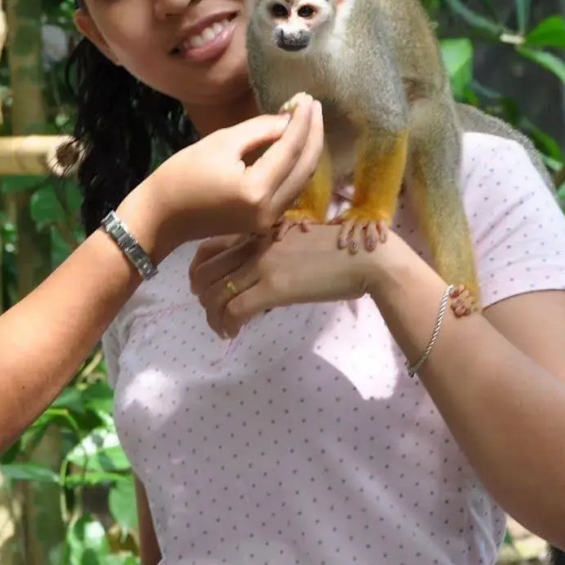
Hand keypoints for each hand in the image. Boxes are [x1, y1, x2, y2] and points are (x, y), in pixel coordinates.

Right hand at [121, 98, 323, 258]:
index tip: (308, 99)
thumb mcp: (221, 142)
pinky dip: (296, 168)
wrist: (161, 217)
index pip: (291, 150)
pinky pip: (290, 191)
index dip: (302, 122)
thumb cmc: (182, 175)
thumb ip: (259, 130)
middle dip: (313, 135)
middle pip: (304, 168)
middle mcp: (269, 210)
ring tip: (309, 122)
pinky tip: (296, 147)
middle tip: (314, 107)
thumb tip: (287, 120)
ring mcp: (268, 221)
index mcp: (256, 190)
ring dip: (308, 151)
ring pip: (301, 181)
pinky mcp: (263, 223)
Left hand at [188, 222, 416, 337]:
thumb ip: (274, 249)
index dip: (197, 271)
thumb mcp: (298, 240)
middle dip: (202, 298)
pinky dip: (228, 324)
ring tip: (223, 329)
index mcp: (260, 232)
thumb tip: (261, 272)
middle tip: (211, 313)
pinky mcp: (275, 288)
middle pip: (206, 273)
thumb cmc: (341, 249)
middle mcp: (255, 244)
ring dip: (213, 316)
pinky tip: (235, 332)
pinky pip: (235, 309)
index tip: (201, 288)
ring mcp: (263, 265)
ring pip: (215, 294)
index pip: (209, 247)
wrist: (367, 257)